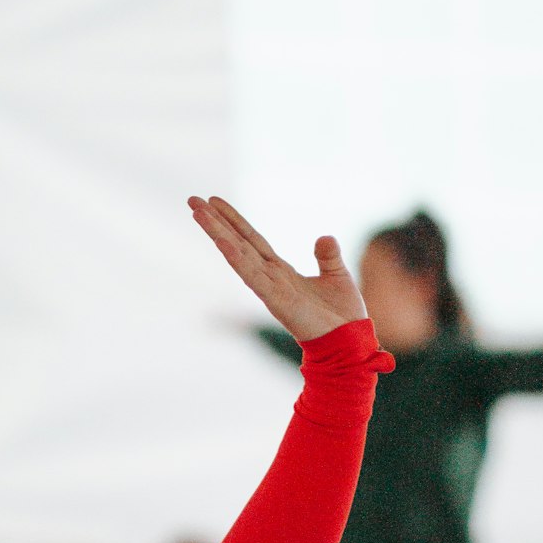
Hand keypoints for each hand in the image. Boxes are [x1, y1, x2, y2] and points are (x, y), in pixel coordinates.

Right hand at [189, 197, 365, 342]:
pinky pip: (253, 278)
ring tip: (198, 212)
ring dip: (217, 233)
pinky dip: (237, 260)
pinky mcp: (277, 302)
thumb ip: (328, 256)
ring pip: (238, 255)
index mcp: (281, 271)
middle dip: (215, 222)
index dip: (234, 220)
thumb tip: (324, 237)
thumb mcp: (336, 275)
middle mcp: (270, 278)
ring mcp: (270, 289)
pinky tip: (222, 243)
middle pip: (238, 243)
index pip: (252, 240)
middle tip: (192, 200)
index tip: (214, 201)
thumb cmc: (342, 314)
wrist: (350, 342)